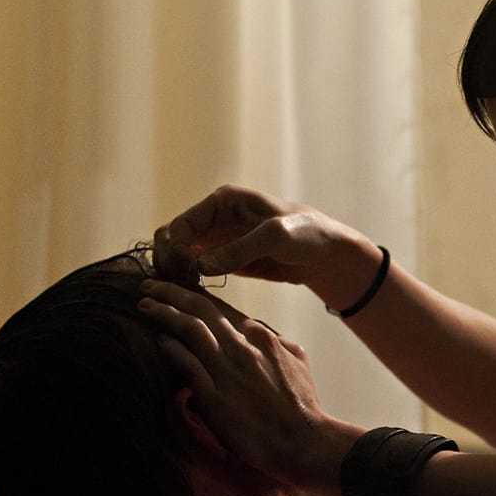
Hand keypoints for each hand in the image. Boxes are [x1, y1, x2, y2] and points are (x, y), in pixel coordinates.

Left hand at [135, 279, 358, 493]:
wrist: (303, 440)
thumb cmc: (304, 405)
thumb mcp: (297, 361)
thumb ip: (276, 342)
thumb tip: (260, 334)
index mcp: (262, 336)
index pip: (221, 308)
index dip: (196, 296)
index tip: (178, 292)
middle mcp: (242, 346)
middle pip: (200, 309)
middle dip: (171, 292)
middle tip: (149, 285)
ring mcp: (227, 370)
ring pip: (189, 329)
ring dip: (163, 313)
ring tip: (144, 306)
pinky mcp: (214, 396)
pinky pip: (186, 363)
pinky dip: (170, 347)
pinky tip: (158, 340)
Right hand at [154, 185, 364, 288]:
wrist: (325, 254)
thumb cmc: (306, 234)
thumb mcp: (275, 238)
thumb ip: (239, 250)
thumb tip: (201, 266)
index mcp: (223, 201)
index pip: (181, 224)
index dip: (176, 249)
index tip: (188, 272)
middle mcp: (214, 218)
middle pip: (171, 238)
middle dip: (170, 260)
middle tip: (183, 285)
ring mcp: (216, 239)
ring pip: (178, 254)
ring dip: (176, 272)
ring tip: (190, 291)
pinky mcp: (222, 259)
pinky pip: (194, 269)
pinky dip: (189, 280)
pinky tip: (199, 294)